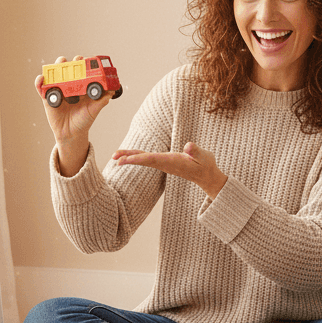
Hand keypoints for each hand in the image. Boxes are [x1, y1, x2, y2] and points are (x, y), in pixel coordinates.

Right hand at [36, 56, 114, 174]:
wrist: (71, 134)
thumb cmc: (84, 120)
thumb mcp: (94, 110)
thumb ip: (102, 101)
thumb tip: (112, 91)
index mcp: (81, 86)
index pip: (81, 70)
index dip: (83, 63)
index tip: (86, 60)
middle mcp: (69, 85)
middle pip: (67, 68)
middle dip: (70, 62)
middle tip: (75, 62)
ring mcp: (57, 90)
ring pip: (54, 74)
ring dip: (55, 67)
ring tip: (59, 64)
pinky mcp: (47, 97)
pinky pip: (41, 87)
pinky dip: (39, 81)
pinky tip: (42, 78)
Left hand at [113, 141, 227, 199]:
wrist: (207, 177)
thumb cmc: (206, 165)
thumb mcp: (204, 156)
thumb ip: (196, 151)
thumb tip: (188, 145)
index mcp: (172, 161)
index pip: (152, 159)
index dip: (138, 158)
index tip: (125, 159)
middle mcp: (165, 163)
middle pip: (144, 160)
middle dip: (129, 158)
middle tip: (114, 157)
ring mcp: (164, 164)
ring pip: (144, 159)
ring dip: (130, 157)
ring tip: (115, 156)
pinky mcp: (165, 162)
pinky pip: (148, 159)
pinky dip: (137, 156)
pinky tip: (129, 156)